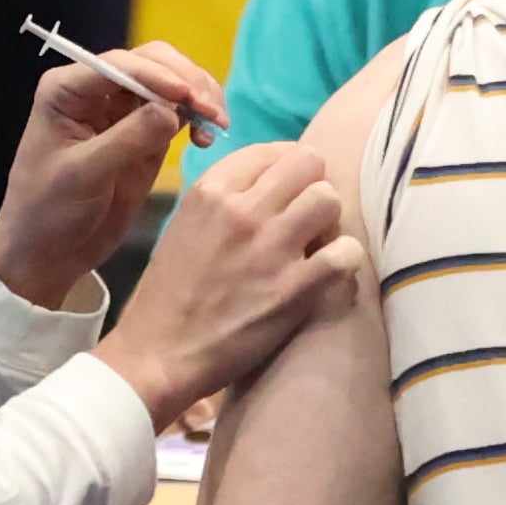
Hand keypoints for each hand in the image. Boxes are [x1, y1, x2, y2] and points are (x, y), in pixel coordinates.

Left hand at [0, 38, 228, 312]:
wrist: (48, 252)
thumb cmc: (48, 212)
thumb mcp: (83, 176)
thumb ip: (126, 140)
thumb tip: (173, 110)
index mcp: (67, 90)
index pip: (120, 64)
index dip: (157, 75)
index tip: (186, 97)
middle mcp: (96, 89)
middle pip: (152, 63)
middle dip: (186, 81)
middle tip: (212, 112)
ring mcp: (122, 110)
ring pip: (171, 81)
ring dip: (198, 96)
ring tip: (216, 125)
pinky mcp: (145, 132)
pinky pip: (178, 111)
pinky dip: (197, 118)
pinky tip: (206, 139)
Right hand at [94, 140, 362, 427]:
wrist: (159, 354)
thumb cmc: (169, 293)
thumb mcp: (184, 225)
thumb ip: (226, 199)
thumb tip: (273, 182)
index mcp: (209, 191)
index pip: (271, 150)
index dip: (286, 168)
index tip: (287, 190)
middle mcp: (241, 211)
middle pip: (308, 163)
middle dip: (311, 186)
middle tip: (304, 215)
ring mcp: (270, 249)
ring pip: (329, 199)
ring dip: (328, 221)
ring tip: (315, 243)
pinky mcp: (295, 289)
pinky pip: (346, 252)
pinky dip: (343, 260)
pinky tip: (327, 272)